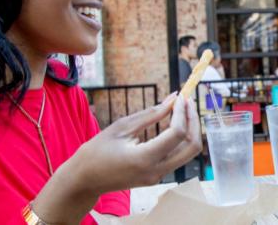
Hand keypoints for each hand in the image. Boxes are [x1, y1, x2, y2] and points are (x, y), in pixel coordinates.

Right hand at [33, 93, 201, 223]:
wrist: (83, 180)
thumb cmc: (96, 151)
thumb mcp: (122, 127)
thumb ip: (151, 114)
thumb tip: (174, 98)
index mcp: (144, 158)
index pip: (177, 133)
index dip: (183, 112)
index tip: (181, 97)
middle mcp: (156, 170)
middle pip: (192, 146)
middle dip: (194, 121)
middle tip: (188, 101)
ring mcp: (158, 176)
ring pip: (189, 153)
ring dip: (190, 129)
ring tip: (183, 109)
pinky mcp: (157, 176)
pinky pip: (178, 156)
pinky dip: (181, 138)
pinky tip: (174, 121)